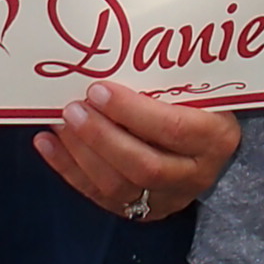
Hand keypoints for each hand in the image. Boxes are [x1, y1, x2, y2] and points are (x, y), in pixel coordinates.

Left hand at [34, 81, 241, 220]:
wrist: (210, 145)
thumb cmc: (200, 102)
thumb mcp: (197, 87)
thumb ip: (166, 79)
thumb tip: (112, 52)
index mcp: (215, 138)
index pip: (173, 129)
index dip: (132, 111)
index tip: (98, 89)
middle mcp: (195, 174)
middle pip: (143, 165)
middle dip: (101, 137)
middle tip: (72, 108)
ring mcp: (168, 198)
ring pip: (119, 186)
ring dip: (82, 154)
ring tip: (59, 124)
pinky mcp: (143, 211)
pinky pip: (100, 196)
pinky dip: (69, 170)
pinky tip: (47, 145)